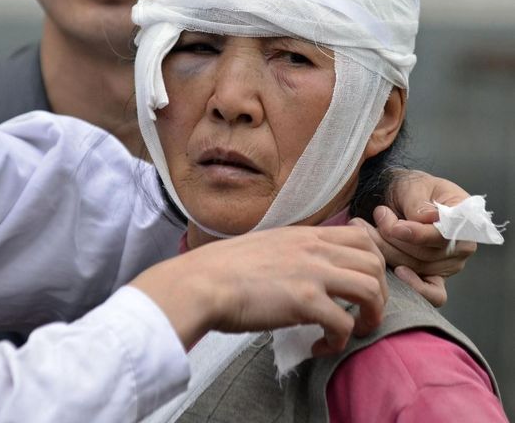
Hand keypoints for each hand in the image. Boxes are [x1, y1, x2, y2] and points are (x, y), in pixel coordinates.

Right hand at [131, 225, 387, 354]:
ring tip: (351, 331)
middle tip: (361, 313)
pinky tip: (320, 347)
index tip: (363, 283)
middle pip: (375, 263)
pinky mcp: (304, 301)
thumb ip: (293, 250)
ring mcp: (312, 273)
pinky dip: (340, 341)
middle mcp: (314, 248)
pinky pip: (344, 324)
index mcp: (306, 234)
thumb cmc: (226, 268)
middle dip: (379, 293)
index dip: (373, 263)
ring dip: (369, 317)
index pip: (362, 237)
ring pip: (371, 289)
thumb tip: (306, 266)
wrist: (203, 281)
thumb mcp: (268, 244)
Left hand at [349, 170, 476, 306]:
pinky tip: (395, 273)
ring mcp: (448, 265)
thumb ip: (418, 202)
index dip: (418, 234)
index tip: (393, 227)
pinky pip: (431, 293)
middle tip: (366, 220)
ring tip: (363, 229)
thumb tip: (428, 218)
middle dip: (391, 238)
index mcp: (465, 219)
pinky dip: (413, 286)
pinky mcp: (434, 277)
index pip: (445, 234)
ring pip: (416, 267)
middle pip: (426, 254)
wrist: (400, 198)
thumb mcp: (413, 186)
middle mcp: (461, 246)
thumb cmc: (411, 189)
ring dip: (385, 250)